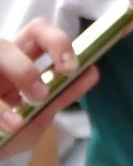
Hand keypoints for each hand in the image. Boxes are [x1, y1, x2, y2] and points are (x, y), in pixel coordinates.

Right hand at [0, 20, 99, 159]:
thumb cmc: (10, 133)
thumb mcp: (39, 116)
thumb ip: (62, 94)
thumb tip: (91, 71)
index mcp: (18, 59)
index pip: (37, 31)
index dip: (56, 41)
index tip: (71, 68)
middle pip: (4, 44)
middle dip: (24, 69)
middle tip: (40, 96)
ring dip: (14, 80)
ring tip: (21, 118)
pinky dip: (0, 112)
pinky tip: (12, 126)